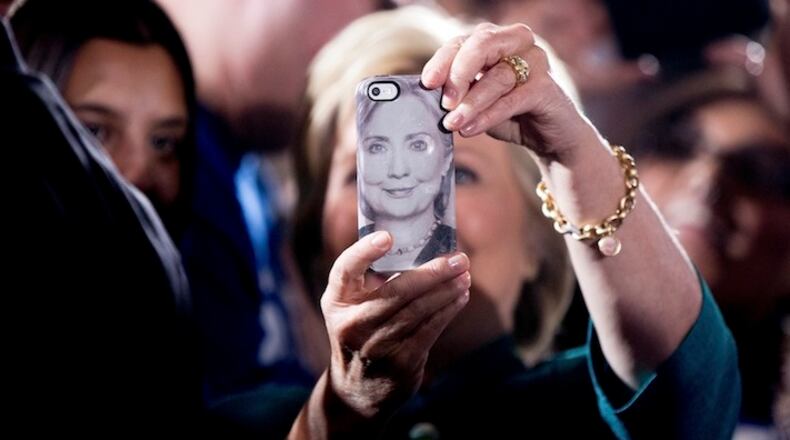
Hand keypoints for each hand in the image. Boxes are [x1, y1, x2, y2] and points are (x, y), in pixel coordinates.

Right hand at [322, 231, 469, 421]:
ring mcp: (375, 346)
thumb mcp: (351, 307)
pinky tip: (460, 297)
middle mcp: (352, 324)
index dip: (364, 252)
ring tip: (464, 274)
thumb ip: (373, 281)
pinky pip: (429, 330)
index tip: (387, 237)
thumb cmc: (360, 332)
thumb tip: (425, 249)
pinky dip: (448, 311)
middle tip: (457, 258)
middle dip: (432, 272)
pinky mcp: (399, 364)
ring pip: (417, 311)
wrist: (356, 391)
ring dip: (446, 290)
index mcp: (337, 301)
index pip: (345, 270)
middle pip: (396, 291)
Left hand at [421, 23, 600, 161]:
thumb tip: (430, 95)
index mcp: (496, 40)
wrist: (550, 138)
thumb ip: (458, 94)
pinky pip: (512, 100)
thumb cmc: (511, 114)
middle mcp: (518, 43)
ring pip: (497, 76)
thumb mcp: (478, 101)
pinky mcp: (546, 88)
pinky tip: (471, 129)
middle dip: (458, 73)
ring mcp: (536, 62)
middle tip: (445, 102)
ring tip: (453, 123)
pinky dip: (488, 115)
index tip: (428, 83)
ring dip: (471, 103)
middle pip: (483, 44)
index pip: (464, 41)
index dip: (442, 60)